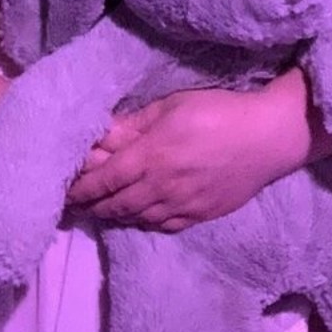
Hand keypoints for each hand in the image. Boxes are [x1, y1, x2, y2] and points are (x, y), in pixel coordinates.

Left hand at [65, 87, 287, 232]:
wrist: (266, 138)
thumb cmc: (219, 111)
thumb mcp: (173, 106)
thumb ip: (135, 124)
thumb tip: (102, 134)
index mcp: (151, 156)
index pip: (103, 180)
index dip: (80, 189)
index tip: (64, 192)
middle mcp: (161, 187)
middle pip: (115, 204)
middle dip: (91, 206)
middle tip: (75, 205)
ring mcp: (181, 206)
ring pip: (136, 218)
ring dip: (114, 215)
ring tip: (100, 210)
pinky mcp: (199, 216)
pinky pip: (162, 226)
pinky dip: (143, 222)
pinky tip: (137, 216)